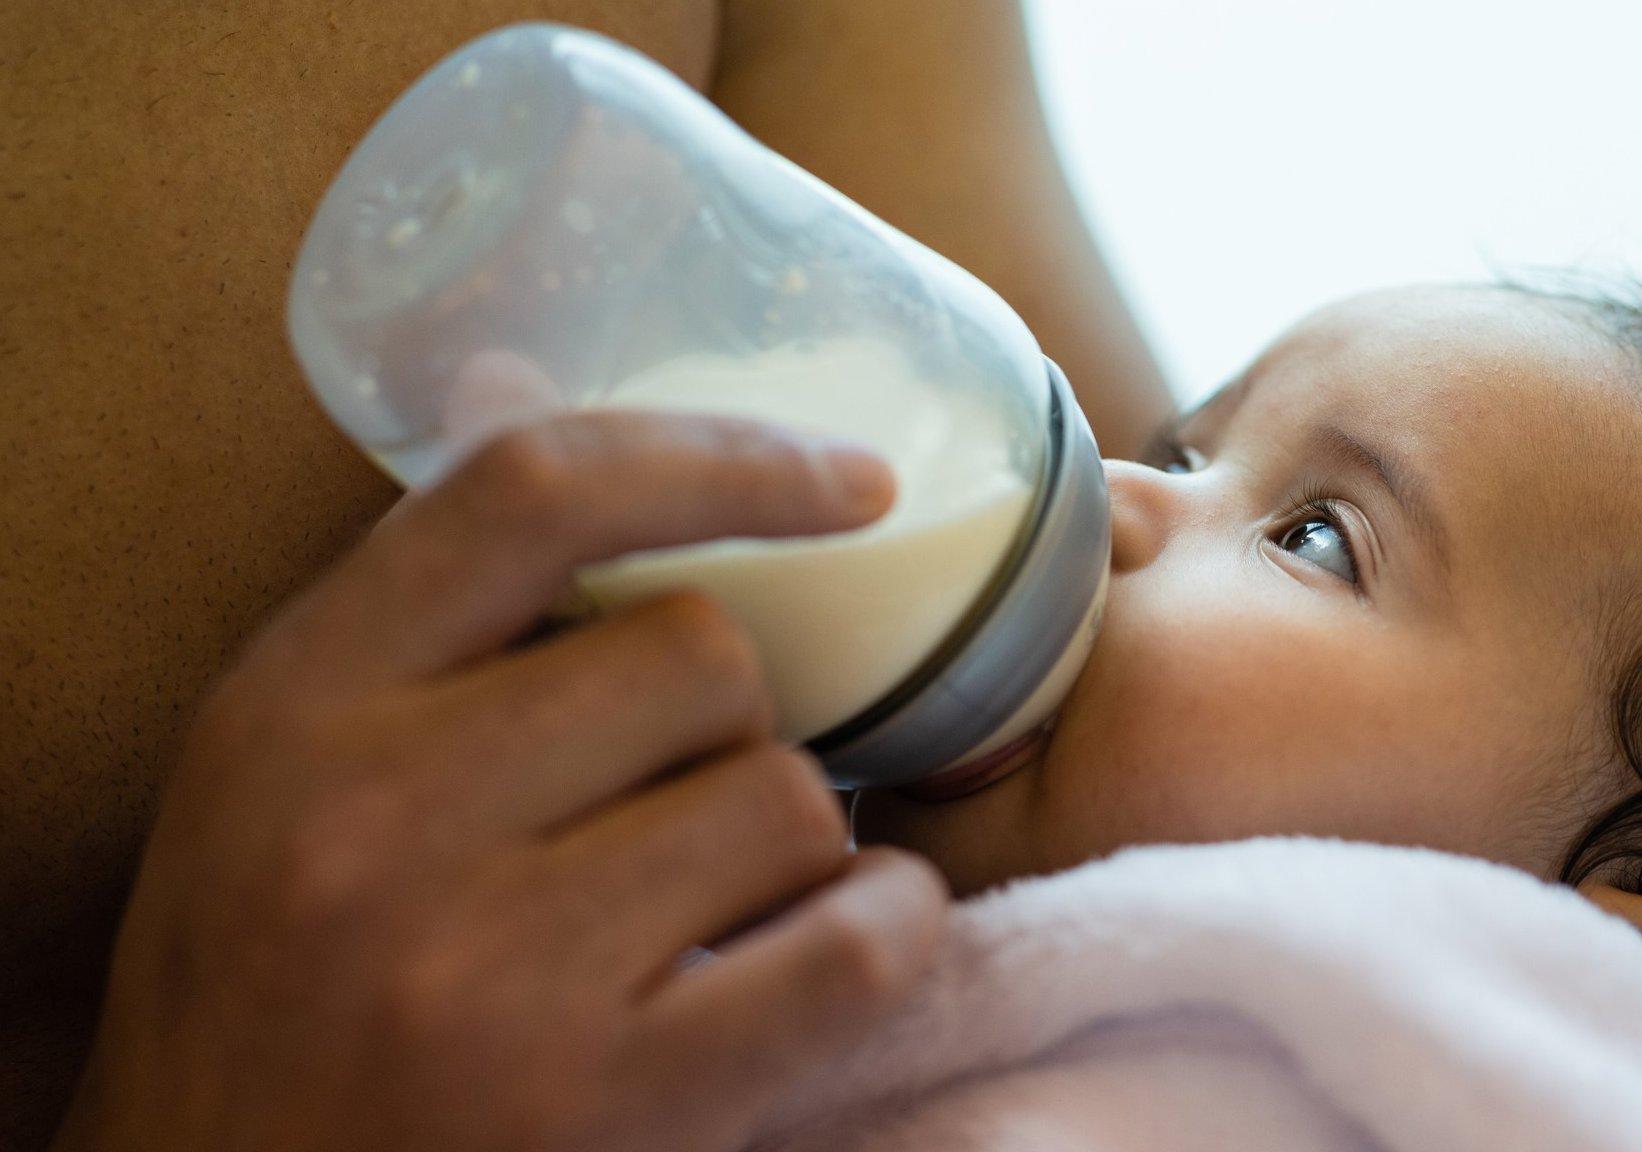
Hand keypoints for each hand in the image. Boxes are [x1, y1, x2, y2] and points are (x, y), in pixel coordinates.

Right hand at [53, 410, 945, 1151]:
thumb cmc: (267, 980)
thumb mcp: (278, 767)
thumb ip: (416, 614)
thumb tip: (548, 398)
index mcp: (295, 703)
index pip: (538, 490)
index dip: (723, 452)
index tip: (857, 478)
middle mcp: (375, 823)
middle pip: (701, 654)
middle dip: (729, 721)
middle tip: (676, 801)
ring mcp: (487, 972)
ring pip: (784, 796)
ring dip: (792, 839)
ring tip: (718, 899)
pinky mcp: (601, 1101)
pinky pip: (852, 945)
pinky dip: (886, 928)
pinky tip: (841, 939)